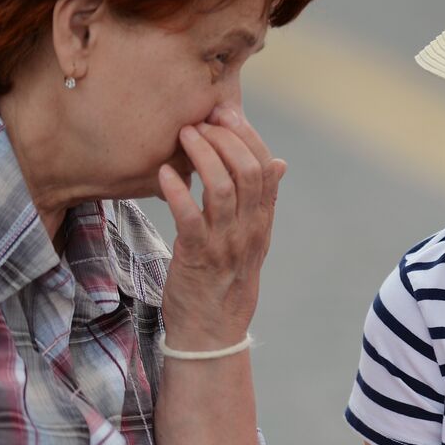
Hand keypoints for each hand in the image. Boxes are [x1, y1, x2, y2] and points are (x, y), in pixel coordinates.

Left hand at [158, 105, 285, 349]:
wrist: (212, 331)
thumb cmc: (226, 279)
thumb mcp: (252, 239)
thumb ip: (262, 201)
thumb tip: (280, 162)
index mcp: (262, 221)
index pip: (267, 168)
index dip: (248, 136)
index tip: (226, 112)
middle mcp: (250, 230)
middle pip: (249, 171)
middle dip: (225, 138)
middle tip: (199, 121)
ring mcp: (226, 244)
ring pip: (224, 188)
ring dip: (203, 156)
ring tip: (183, 136)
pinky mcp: (197, 258)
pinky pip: (190, 218)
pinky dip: (178, 191)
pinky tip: (165, 173)